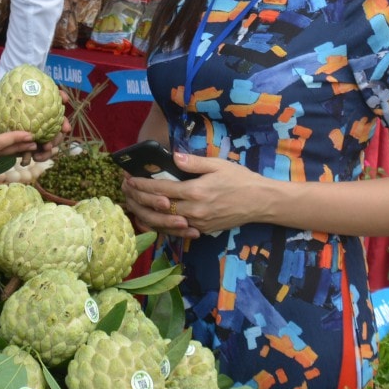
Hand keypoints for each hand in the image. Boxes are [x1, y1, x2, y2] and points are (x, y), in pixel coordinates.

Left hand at [125, 151, 275, 238]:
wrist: (260, 202)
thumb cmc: (240, 180)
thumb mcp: (218, 164)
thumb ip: (194, 162)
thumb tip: (174, 157)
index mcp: (196, 192)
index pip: (162, 190)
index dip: (143, 185)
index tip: (130, 180)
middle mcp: (194, 211)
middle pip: (159, 208)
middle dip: (140, 199)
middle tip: (127, 191)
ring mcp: (198, 224)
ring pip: (165, 223)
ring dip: (147, 214)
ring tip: (134, 205)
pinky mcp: (203, 231)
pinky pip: (177, 230)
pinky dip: (162, 225)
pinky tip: (153, 219)